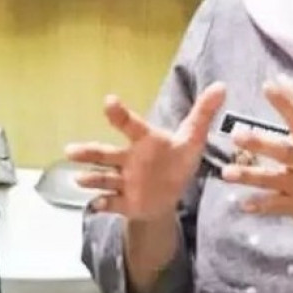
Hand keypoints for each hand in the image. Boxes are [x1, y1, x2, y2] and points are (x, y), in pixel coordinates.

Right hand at [64, 83, 226, 223]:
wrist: (167, 196)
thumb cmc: (176, 160)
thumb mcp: (192, 138)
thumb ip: (203, 113)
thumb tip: (221, 86)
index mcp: (144, 141)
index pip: (130, 126)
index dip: (120, 114)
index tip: (109, 101)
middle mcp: (128, 159)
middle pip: (105, 154)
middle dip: (88, 152)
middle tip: (70, 150)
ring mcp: (124, 182)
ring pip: (103, 178)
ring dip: (91, 179)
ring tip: (78, 180)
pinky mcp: (125, 202)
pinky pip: (111, 203)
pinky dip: (103, 205)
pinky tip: (94, 206)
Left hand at [221, 74, 292, 252]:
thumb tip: (281, 77)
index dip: (286, 102)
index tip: (267, 86)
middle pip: (284, 151)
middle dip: (260, 144)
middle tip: (236, 135)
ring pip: (273, 180)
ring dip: (250, 177)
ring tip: (226, 173)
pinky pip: (275, 206)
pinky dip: (260, 206)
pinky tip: (241, 204)